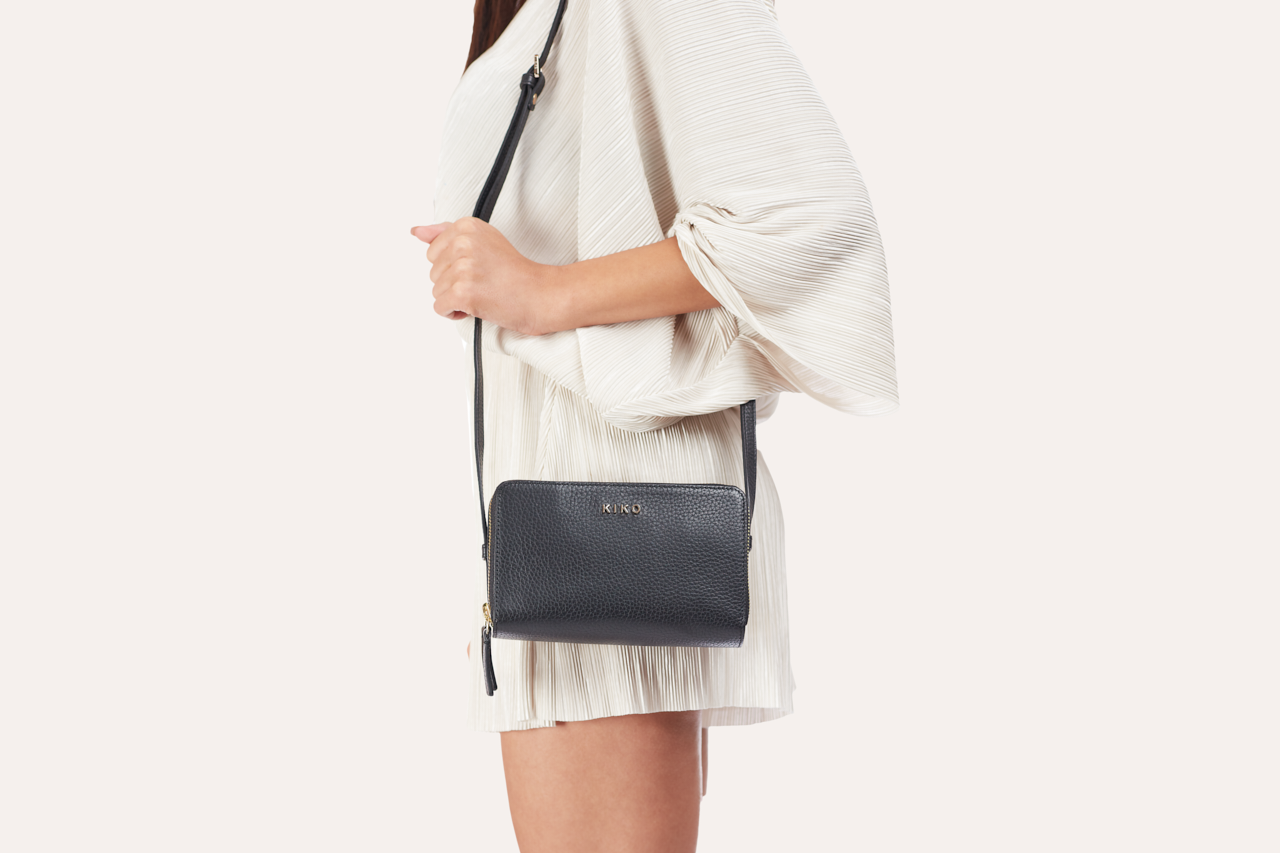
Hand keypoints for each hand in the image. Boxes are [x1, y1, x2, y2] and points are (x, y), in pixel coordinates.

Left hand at [410, 217, 560, 335]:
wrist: (539, 294)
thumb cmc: (515, 272)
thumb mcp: (482, 241)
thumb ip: (445, 234)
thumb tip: (417, 231)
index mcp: (467, 226)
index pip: (434, 251)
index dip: (454, 265)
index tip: (477, 266)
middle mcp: (463, 243)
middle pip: (434, 272)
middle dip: (454, 282)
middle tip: (483, 281)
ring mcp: (463, 267)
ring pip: (436, 290)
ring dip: (456, 298)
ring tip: (482, 293)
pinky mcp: (463, 292)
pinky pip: (440, 307)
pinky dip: (455, 313)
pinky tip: (475, 306)